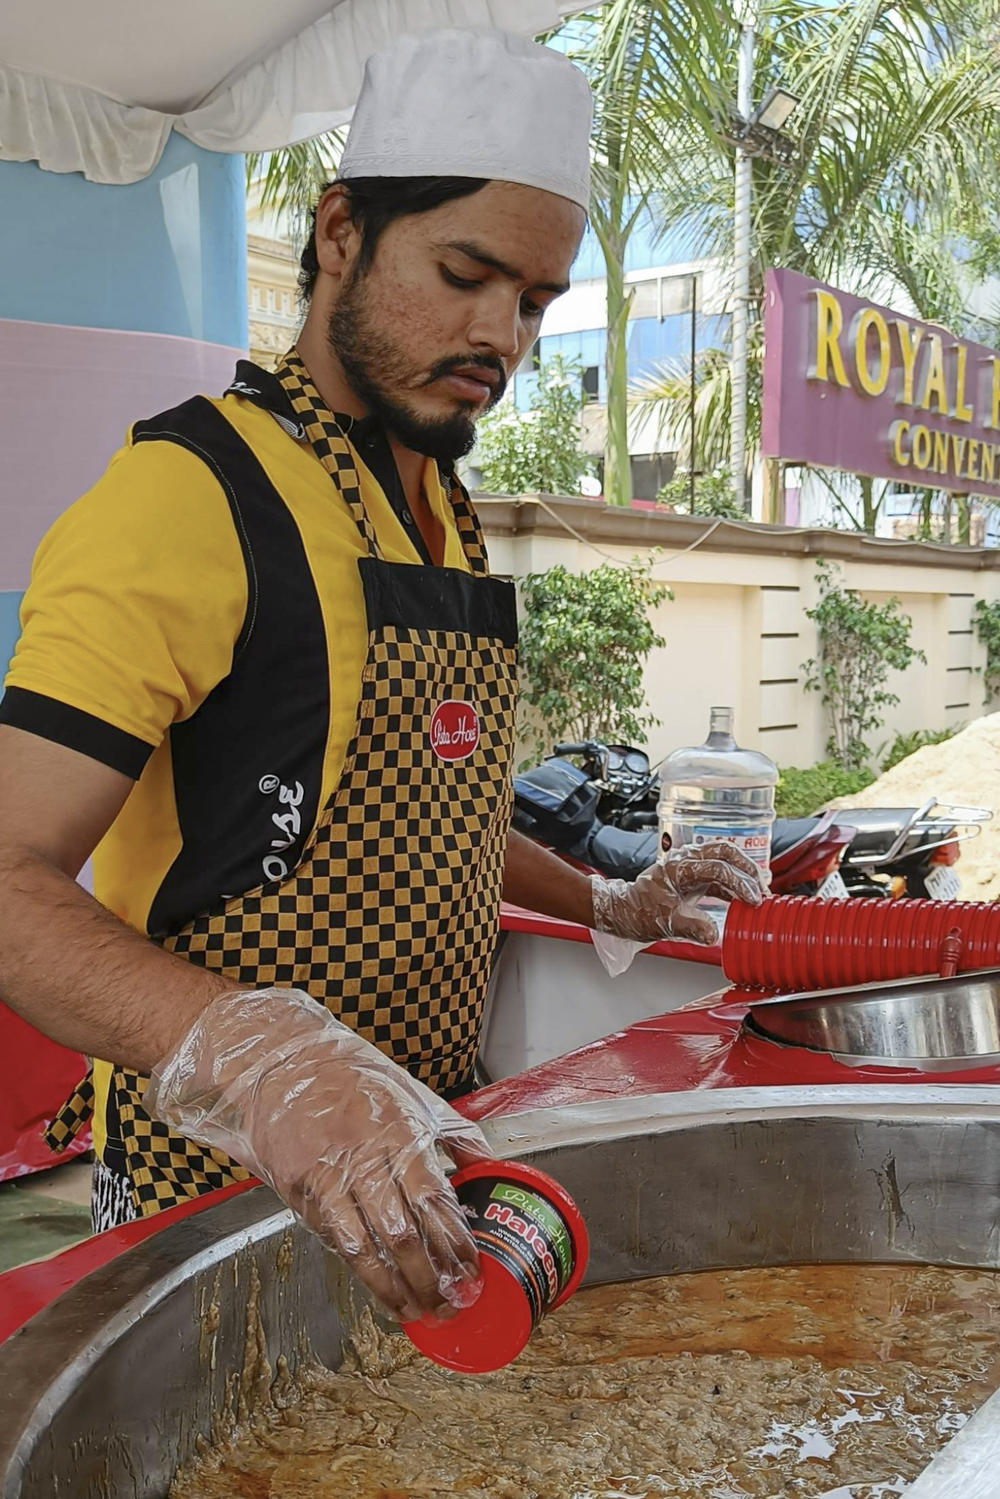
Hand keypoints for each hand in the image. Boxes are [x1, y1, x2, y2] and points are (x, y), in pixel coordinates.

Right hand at [145, 988, 489, 1322]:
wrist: (283, 1059)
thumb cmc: (353, 1074)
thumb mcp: (413, 1093)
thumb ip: (453, 1133)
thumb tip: (487, 1165)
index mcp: (399, 1131)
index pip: (434, 1200)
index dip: (454, 1243)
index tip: (471, 1270)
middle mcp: (364, 1156)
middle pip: (401, 1233)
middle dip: (429, 1278)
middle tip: (449, 1304)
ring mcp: (327, 1174)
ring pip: (363, 1246)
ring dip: (392, 1286)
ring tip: (415, 1310)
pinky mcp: (297, 1188)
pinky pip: (331, 1236)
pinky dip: (355, 1266)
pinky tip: (375, 1285)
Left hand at [591, 840, 767, 945]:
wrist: (623, 910)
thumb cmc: (639, 912)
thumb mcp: (665, 923)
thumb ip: (691, 927)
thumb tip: (714, 935)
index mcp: (678, 867)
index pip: (717, 867)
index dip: (739, 883)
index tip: (753, 900)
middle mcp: (685, 860)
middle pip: (725, 851)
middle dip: (747, 868)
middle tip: (763, 889)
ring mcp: (689, 865)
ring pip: (724, 858)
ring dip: (743, 873)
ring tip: (759, 893)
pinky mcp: (692, 874)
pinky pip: (719, 872)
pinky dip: (734, 883)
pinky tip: (744, 898)